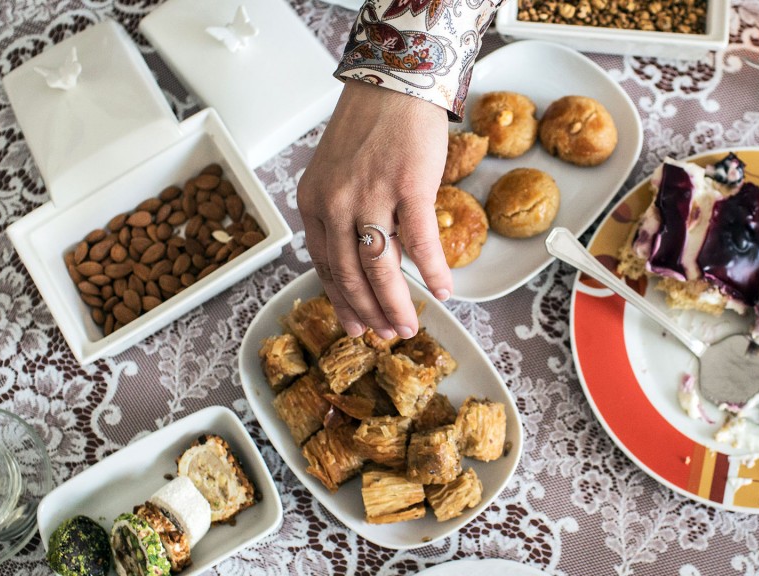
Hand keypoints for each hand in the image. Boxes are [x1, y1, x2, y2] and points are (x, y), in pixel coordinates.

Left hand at [297, 80, 452, 339]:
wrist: (396, 82)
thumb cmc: (370, 126)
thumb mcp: (336, 172)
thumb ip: (340, 213)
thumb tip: (363, 258)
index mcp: (314, 201)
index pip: (325, 265)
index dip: (342, 300)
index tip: (355, 324)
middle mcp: (336, 202)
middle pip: (351, 273)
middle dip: (369, 312)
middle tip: (386, 335)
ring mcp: (371, 195)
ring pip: (381, 266)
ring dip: (396, 303)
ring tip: (409, 326)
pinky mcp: (408, 186)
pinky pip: (420, 242)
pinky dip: (434, 271)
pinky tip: (444, 291)